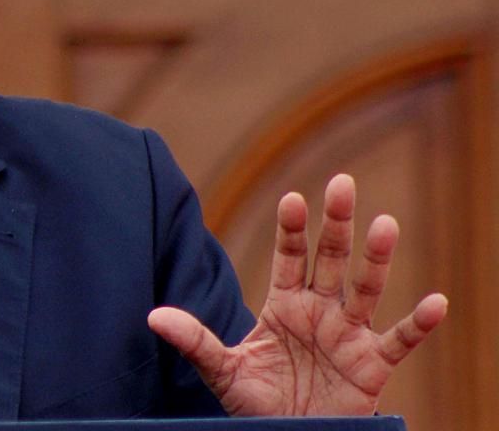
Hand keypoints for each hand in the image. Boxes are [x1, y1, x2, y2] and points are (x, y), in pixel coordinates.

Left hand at [148, 174, 447, 415]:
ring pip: (364, 289)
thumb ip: (194, 341)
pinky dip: (418, 323)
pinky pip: (399, 341)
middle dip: (335, 224)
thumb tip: (153, 317)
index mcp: (283, 306)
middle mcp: (318, 311)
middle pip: (329, 260)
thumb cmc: (256, 405)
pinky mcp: (371, 365)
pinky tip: (435, 302)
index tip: (291, 198)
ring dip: (376, 259)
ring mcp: (347, 335)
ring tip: (385, 224)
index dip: (291, 230)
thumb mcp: (223, 372)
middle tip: (342, 183)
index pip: (288, 258)